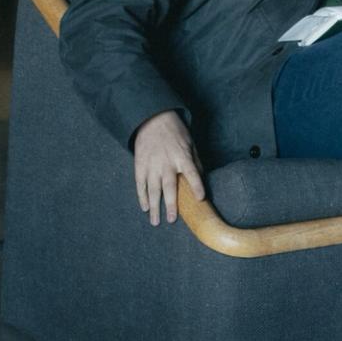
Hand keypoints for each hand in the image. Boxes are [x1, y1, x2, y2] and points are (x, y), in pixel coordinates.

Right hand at [131, 110, 204, 225]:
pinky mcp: (140, 165)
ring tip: (156, 221)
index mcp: (182, 156)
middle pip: (169, 187)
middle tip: (172, 220)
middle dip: (171, 205)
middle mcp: (166, 163)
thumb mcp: (191, 144)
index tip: (200, 198)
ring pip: (152, 190)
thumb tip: (201, 179)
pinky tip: (145, 207)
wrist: (153, 119)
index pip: (192, 173)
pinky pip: (140, 184)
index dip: (197, 186)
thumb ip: (195, 162)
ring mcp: (151, 165)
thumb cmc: (176, 133)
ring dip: (154, 207)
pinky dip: (142, 197)